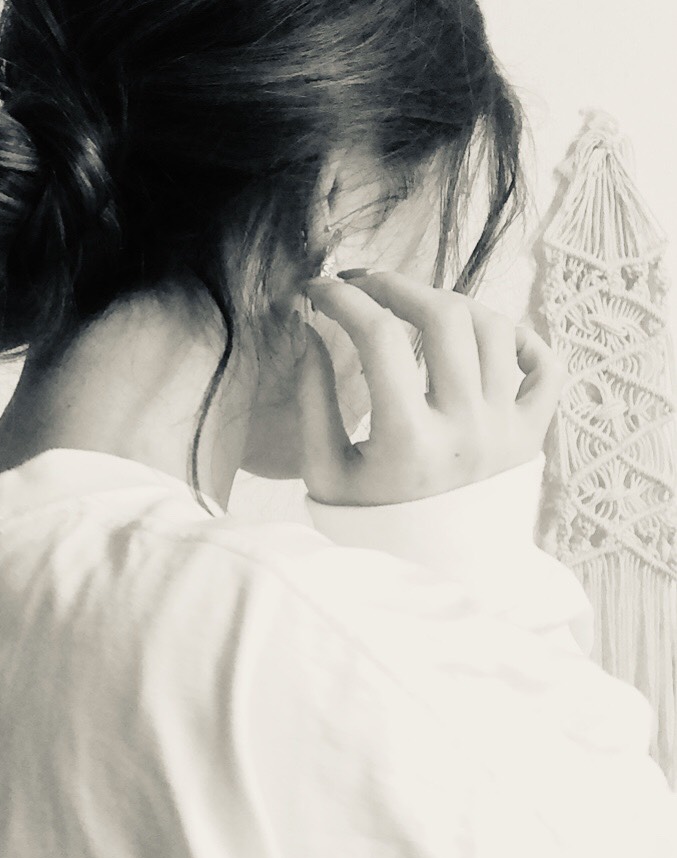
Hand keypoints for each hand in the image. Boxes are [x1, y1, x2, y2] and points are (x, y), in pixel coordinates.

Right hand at [295, 270, 567, 505]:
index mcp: (409, 440)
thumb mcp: (323, 469)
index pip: (376, 336)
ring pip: (494, 327)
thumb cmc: (368, 522)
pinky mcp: (532, 436)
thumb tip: (311, 328)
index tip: (317, 288)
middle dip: (395, 284)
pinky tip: (480, 335)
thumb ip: (313, 397)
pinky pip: (547, 365)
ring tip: (415, 307)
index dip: (341, 299)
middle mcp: (467, 429)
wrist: (433, 574)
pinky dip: (519, 336)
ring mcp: (507, 430)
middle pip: (443, 316)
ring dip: (450, 302)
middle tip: (364, 283)